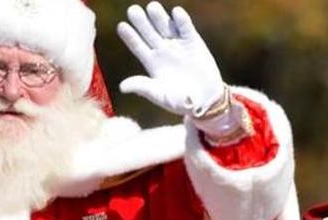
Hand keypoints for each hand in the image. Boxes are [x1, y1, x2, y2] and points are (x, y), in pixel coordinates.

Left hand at [117, 2, 225, 117]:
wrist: (206, 101)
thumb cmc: (181, 102)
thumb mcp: (160, 96)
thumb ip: (143, 88)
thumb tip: (122, 87)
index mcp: (152, 63)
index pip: (137, 46)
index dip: (130, 36)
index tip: (122, 26)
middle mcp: (162, 51)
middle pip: (149, 32)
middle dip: (141, 21)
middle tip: (133, 10)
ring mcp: (177, 45)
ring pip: (165, 27)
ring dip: (159, 17)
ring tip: (152, 7)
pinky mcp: (193, 43)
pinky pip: (186, 29)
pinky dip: (182, 20)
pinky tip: (176, 12)